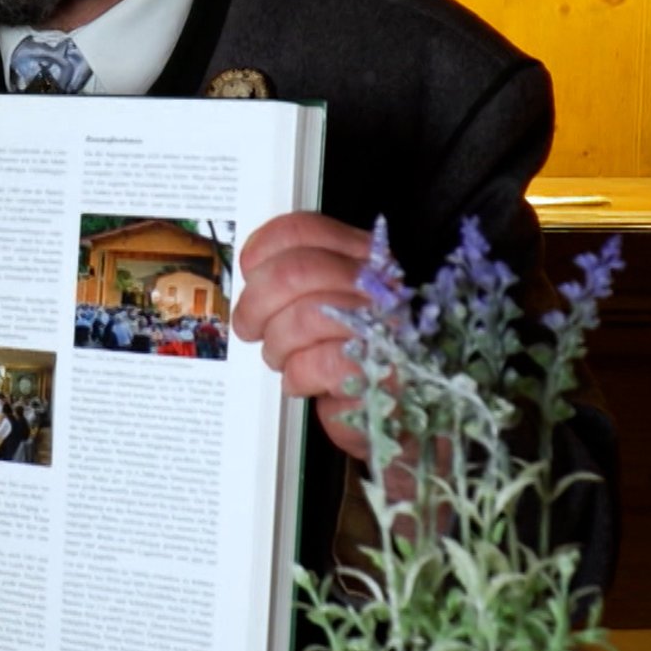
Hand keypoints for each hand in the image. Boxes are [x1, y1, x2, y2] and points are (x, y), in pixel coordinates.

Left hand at [233, 211, 376, 462]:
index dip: (263, 248)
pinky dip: (297, 376)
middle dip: (256, 304)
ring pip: (303, 316)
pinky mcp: (383, 372)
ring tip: (282, 358)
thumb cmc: (360, 363)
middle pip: (295, 272)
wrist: (401, 420)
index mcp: (366, 260)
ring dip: (277, 345)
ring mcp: (386, 328)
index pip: (305, 230)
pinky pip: (316, 362)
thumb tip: (254, 274)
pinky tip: (302, 382)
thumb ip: (301, 283)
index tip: (249, 272)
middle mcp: (379, 286)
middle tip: (249, 327)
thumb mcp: (333, 309)